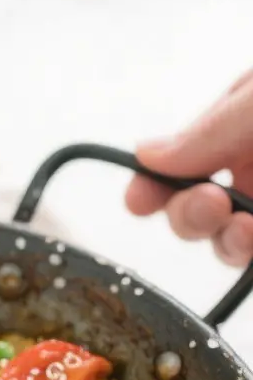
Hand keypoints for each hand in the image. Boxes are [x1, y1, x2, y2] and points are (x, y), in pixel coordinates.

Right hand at [126, 70, 252, 266]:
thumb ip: (212, 129)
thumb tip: (144, 155)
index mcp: (239, 125)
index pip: (181, 164)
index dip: (153, 187)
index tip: (138, 202)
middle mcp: (251, 168)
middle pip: (196, 211)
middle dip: (190, 215)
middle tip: (211, 206)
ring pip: (227, 243)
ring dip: (226, 243)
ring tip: (245, 230)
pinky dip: (247, 254)